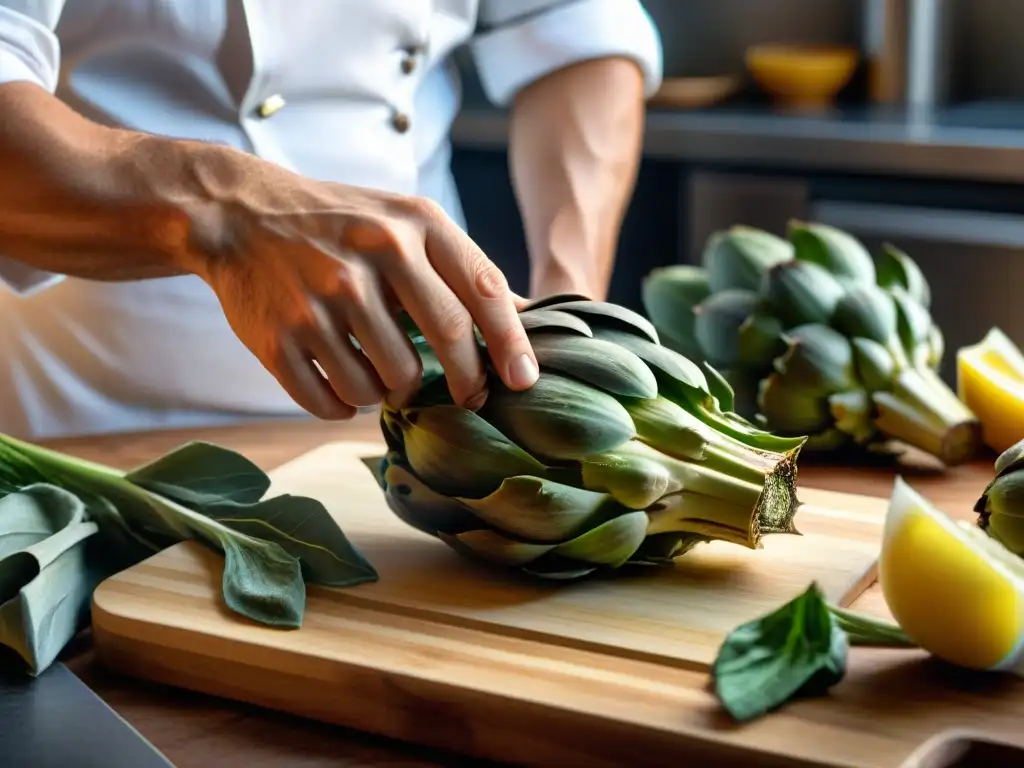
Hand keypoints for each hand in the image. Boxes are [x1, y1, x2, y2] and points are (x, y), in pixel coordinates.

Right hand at [182, 152, 538, 419]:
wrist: (239, 214)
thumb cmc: (342, 225)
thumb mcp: (407, 224)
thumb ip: (464, 268)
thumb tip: (530, 315)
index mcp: (413, 225)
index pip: (482, 293)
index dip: (510, 346)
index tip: (523, 382)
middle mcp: (370, 256)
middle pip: (445, 344)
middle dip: (466, 382)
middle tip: (468, 396)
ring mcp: (321, 298)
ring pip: (387, 384)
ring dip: (391, 390)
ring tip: (377, 365)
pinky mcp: (279, 338)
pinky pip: (333, 403)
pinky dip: (344, 404)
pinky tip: (340, 379)